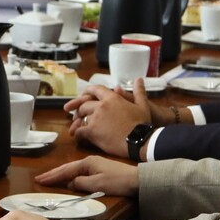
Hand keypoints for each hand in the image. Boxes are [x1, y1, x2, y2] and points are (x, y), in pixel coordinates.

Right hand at [35, 155, 137, 196]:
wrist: (137, 179)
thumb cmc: (117, 182)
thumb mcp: (97, 185)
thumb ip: (81, 184)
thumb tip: (69, 184)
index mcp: (87, 163)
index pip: (65, 171)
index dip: (52, 176)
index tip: (39, 180)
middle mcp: (89, 161)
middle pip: (67, 168)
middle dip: (53, 173)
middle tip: (39, 178)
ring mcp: (95, 164)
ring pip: (73, 169)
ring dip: (60, 174)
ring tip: (49, 178)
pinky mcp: (100, 169)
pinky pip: (79, 171)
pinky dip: (70, 175)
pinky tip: (68, 179)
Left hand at [68, 83, 186, 157]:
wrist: (140, 140)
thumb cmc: (142, 123)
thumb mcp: (142, 105)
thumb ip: (139, 92)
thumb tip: (139, 79)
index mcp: (112, 98)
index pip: (95, 89)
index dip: (87, 92)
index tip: (82, 95)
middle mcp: (101, 106)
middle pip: (84, 105)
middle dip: (79, 109)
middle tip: (77, 115)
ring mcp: (95, 118)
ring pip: (81, 117)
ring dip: (77, 122)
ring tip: (76, 127)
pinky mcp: (92, 131)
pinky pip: (80, 131)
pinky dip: (77, 134)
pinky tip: (78, 137)